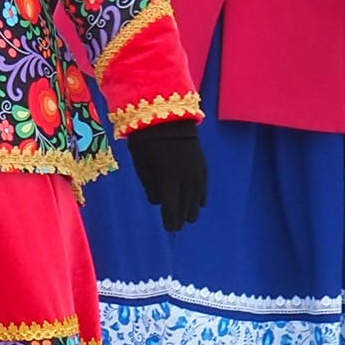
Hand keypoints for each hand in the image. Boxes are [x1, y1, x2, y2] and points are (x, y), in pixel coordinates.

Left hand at [126, 118, 208, 232]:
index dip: (170, 218)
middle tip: (176, 228)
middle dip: (180, 216)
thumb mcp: (141, 162)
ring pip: (196, 196)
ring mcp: (196, 170)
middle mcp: (186, 176)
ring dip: (192, 208)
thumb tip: (157, 202)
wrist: (168, 116)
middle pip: (185, 202)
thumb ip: (149, 184)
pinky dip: (201, 196)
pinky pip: (203, 185)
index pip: (170, 204)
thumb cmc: (147, 139)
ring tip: (188, 219)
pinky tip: (200, 205)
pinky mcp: (202, 164)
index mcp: (168, 176)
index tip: (169, 228)